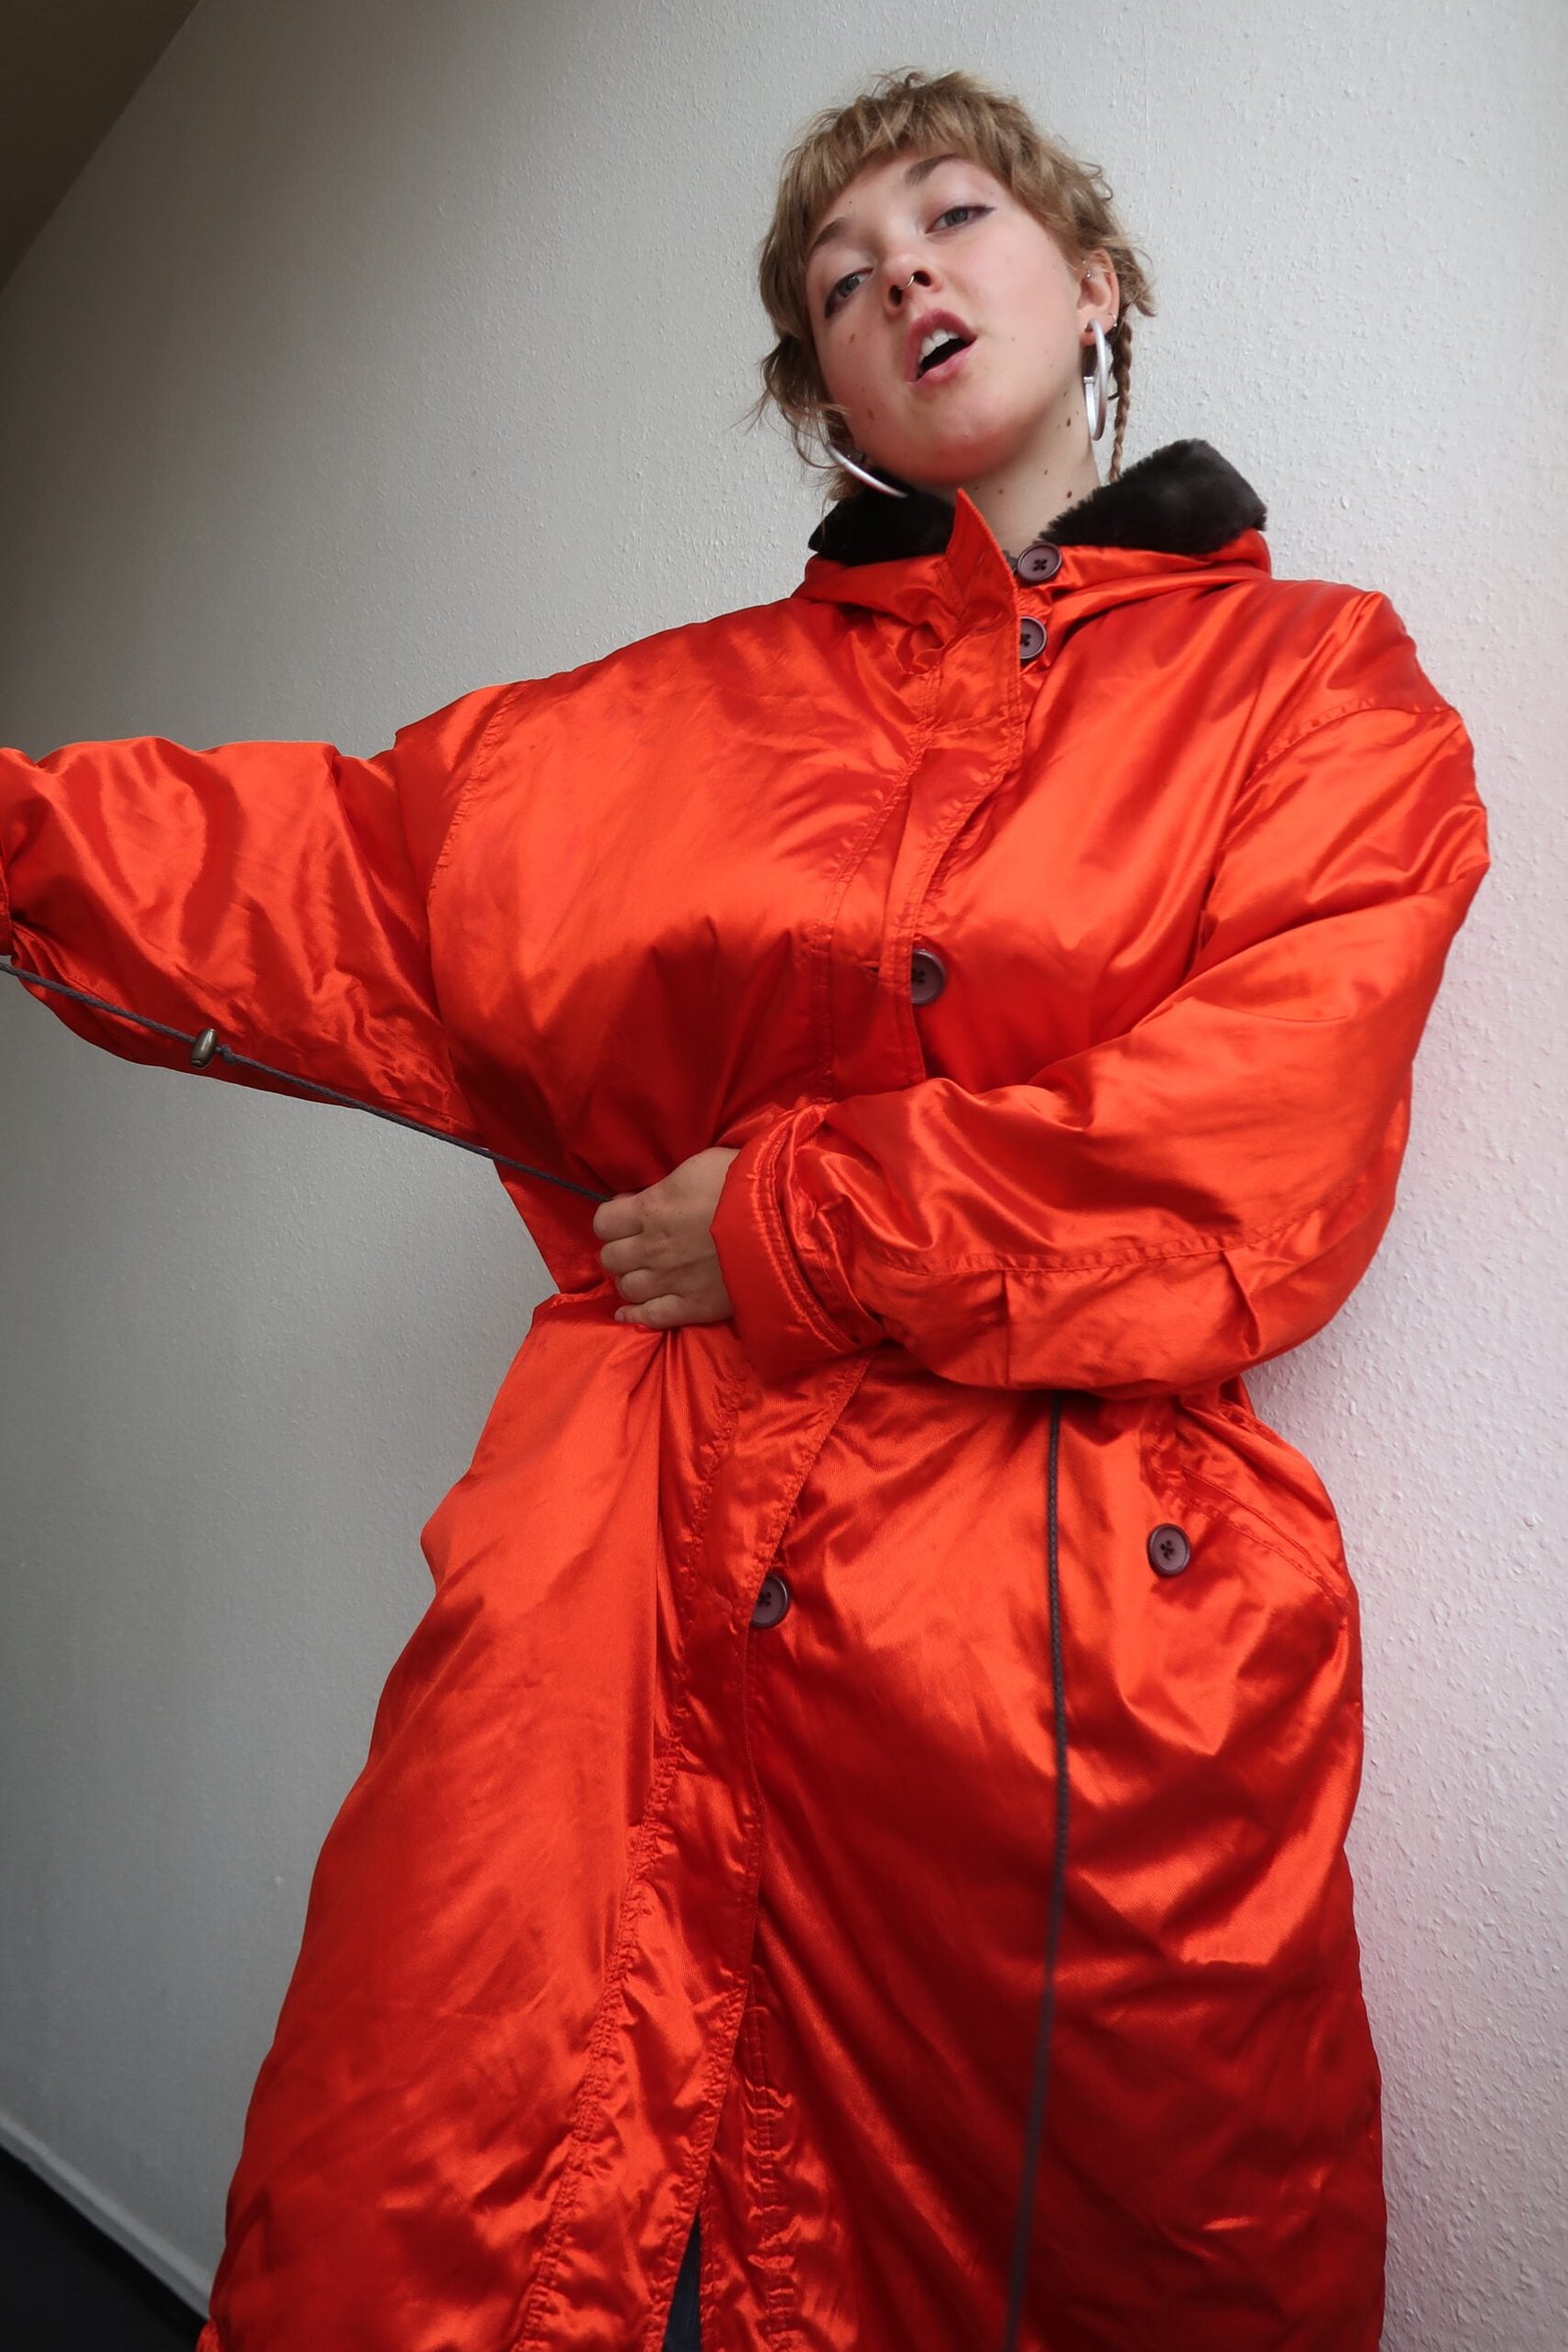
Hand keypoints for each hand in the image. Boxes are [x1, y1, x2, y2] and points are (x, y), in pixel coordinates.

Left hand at [592, 1145, 741, 1329]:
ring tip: (647, 1273)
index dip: (614, 1218)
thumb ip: (667, 1187)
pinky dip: (634, 1316)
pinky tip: (629, 1312)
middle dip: (621, 1250)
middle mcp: (651, 1249)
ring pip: (627, 1288)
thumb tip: (648, 1198)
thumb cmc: (745, 1184)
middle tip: (640, 1245)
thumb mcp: (698, 1166)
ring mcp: (670, 1282)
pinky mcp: (692, 1308)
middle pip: (611, 1258)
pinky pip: (649, 1318)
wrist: (783, 1223)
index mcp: (650, 1210)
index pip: (603, 1222)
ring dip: (631, 1279)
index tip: (631, 1215)